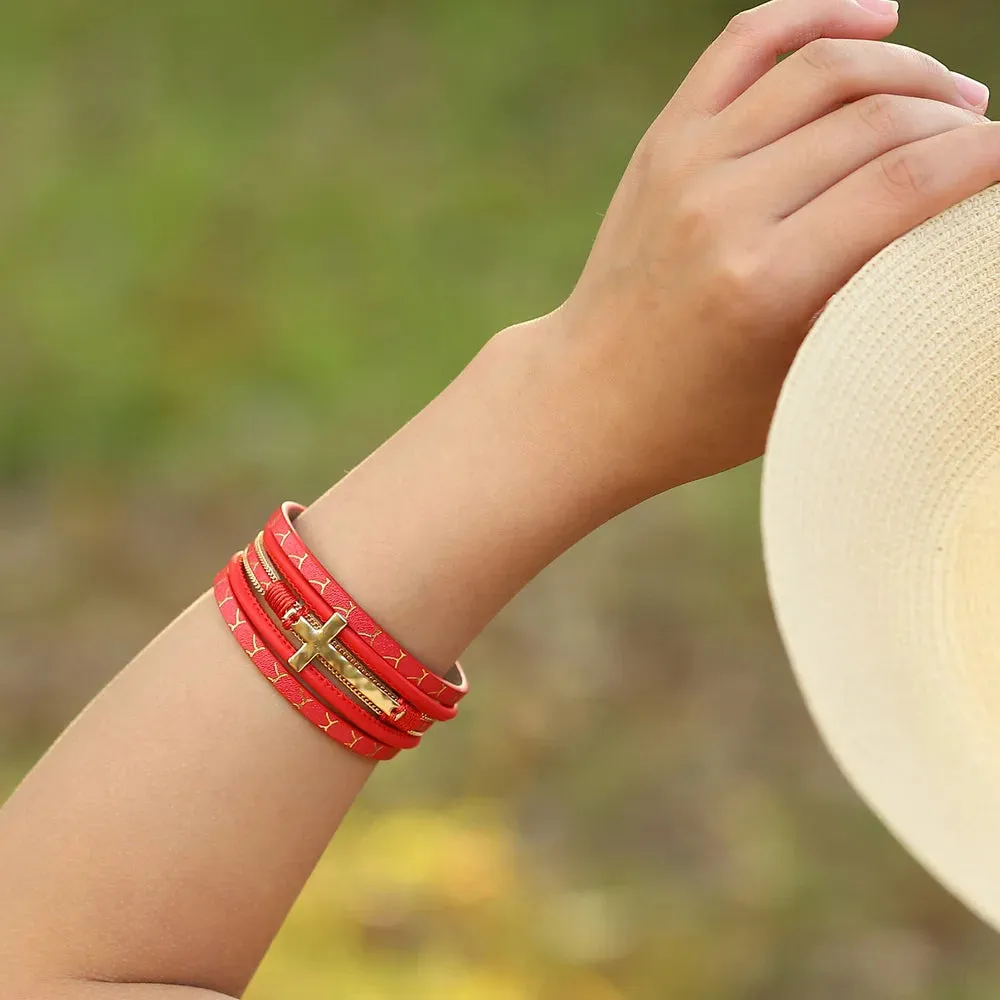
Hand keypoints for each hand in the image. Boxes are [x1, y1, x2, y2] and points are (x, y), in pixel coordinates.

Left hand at [550, 0, 994, 495]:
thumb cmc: (701, 413)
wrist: (589, 397)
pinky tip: (877, 17)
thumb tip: (945, 225)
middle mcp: (724, 208)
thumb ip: (872, 298)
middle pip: (878, 118)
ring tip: (948, 96)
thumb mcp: (800, 378)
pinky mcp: (664, 140)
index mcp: (766, 281)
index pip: (909, 184)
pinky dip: (819, 14)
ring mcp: (687, 163)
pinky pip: (747, 42)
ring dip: (907, 68)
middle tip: (984, 139)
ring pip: (825, 66)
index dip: (986, 159)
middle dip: (954, 117)